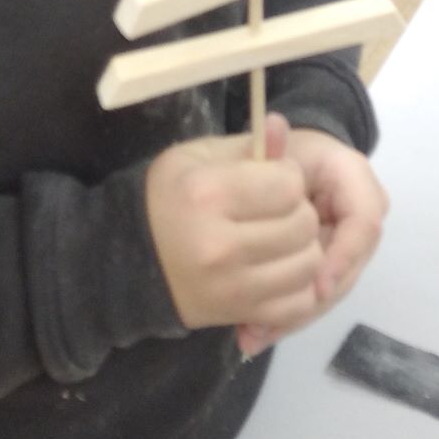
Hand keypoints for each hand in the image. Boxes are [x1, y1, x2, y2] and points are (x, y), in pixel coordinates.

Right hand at [146, 112, 322, 339]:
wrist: (131, 260)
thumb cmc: (170, 197)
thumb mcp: (198, 158)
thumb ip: (247, 144)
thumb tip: (281, 124)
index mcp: (207, 195)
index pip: (288, 186)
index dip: (289, 177)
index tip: (274, 180)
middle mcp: (219, 246)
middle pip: (303, 226)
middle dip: (300, 212)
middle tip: (280, 211)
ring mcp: (230, 287)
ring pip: (308, 266)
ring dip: (303, 249)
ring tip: (282, 240)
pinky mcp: (238, 314)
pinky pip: (297, 305)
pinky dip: (300, 287)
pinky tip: (281, 271)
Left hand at [236, 128, 388, 356]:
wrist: (274, 161)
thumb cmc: (270, 150)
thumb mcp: (262, 146)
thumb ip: (268, 144)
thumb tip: (275, 125)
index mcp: (350, 175)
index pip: (365, 220)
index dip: (345, 255)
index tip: (318, 285)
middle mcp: (357, 211)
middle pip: (349, 267)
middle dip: (312, 301)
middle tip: (269, 326)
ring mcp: (344, 241)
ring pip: (330, 289)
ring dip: (294, 316)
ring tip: (252, 335)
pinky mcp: (326, 263)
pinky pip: (312, 294)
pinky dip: (285, 316)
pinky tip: (251, 334)